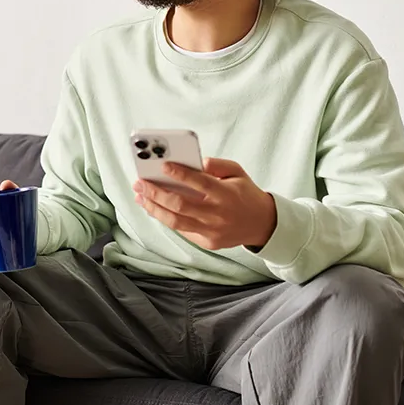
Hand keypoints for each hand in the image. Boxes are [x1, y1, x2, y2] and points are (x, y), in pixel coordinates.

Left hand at [133, 158, 276, 250]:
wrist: (263, 224)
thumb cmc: (246, 194)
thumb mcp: (237, 172)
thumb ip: (217, 164)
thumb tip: (194, 162)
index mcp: (226, 194)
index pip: (199, 183)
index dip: (179, 174)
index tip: (162, 166)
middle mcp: (218, 214)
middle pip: (180, 204)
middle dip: (156, 193)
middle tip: (140, 183)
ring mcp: (212, 231)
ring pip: (175, 221)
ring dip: (154, 208)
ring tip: (140, 197)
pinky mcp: (208, 242)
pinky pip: (182, 230)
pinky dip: (165, 218)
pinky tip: (154, 208)